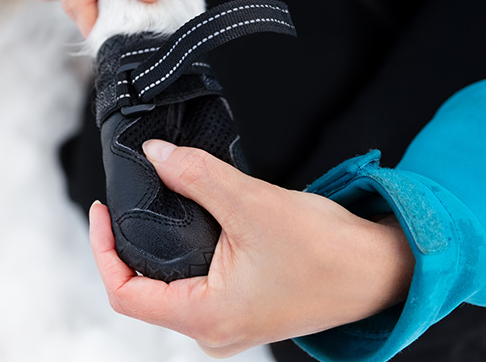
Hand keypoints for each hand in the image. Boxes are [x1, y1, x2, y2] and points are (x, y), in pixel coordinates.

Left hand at [89, 139, 413, 356]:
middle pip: (142, 291)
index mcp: (207, 319)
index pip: (125, 294)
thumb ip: (199, 177)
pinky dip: (181, 253)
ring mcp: (226, 324)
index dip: (102, 250)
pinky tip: (187, 221)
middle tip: (125, 201)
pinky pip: (192, 284)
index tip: (102, 211)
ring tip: (155, 205)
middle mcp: (212, 332)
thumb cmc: (330, 252)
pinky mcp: (241, 309)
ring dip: (154, 248)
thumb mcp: (255, 205)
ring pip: (167, 287)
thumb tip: (155, 154)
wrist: (383, 270)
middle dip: (126, 245)